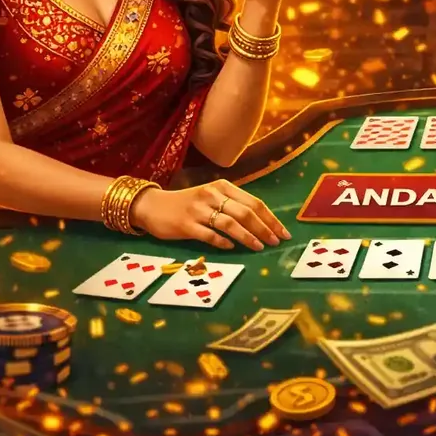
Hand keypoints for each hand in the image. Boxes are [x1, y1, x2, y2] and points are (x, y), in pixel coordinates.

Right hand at [130, 179, 290, 250]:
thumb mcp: (212, 197)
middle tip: (276, 242)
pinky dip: (223, 242)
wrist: (152, 205)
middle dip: (264, 228)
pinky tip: (232, 249)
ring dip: (248, 237)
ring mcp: (198, 210)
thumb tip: (261, 222)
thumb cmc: (187, 203)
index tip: (283, 231)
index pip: (254, 202)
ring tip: (260, 247)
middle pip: (245, 212)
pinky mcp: (186, 225)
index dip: (271, 218)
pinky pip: (209, 235)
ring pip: (230, 224)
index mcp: (223, 187)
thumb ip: (233, 205)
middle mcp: (212, 195)